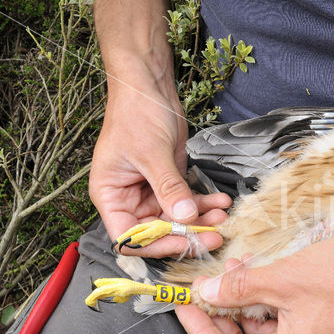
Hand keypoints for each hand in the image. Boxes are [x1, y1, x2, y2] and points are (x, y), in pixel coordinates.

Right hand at [89, 73, 231, 256]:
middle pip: (157, 231)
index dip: (155, 245)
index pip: (129, 236)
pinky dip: (205, 203)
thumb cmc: (136, 114)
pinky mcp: (169, 182)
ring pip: (177, 218)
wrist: (150, 88)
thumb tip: (185, 217)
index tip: (183, 242)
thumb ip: (168, 187)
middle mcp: (128, 199)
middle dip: (187, 234)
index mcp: (110, 196)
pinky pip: (188, 201)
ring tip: (223, 215)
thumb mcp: (152, 153)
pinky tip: (222, 201)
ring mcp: (150, 192)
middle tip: (214, 236)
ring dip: (201, 219)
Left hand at [175, 233, 333, 333]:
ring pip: (257, 326)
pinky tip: (253, 270)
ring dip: (238, 299)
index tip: (184, 304)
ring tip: (228, 268)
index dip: (199, 331)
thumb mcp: (283, 279)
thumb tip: (206, 291)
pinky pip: (276, 315)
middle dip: (217, 312)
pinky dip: (260, 295)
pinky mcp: (314, 322)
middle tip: (200, 284)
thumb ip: (239, 288)